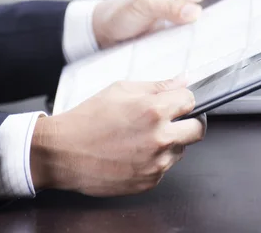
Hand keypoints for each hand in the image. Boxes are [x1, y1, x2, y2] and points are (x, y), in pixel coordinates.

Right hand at [30, 78, 204, 195]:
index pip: (191, 100)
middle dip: (188, 121)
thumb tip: (183, 80)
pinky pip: (164, 167)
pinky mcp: (149, 181)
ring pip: (180, 150)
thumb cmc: (88, 119)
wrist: (62, 152)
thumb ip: (157, 86)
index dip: (182, 99)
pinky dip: (155, 160)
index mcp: (154, 110)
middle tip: (173, 120)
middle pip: (197, 129)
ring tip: (142, 137)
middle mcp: (160, 138)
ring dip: (169, 142)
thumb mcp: (120, 90)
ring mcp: (156, 163)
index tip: (176, 102)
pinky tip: (133, 152)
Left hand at [92, 0, 260, 48]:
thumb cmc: (121, 11)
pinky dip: (215, 45)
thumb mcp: (143, 4)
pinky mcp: (180, 38)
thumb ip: (167, 5)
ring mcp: (186, 20)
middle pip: (225, 0)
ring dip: (233, 27)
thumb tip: (195, 11)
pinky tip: (223, 55)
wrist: (102, 34)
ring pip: (217, 22)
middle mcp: (189, 0)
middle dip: (248, 3)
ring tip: (255, 36)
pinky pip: (204, 40)